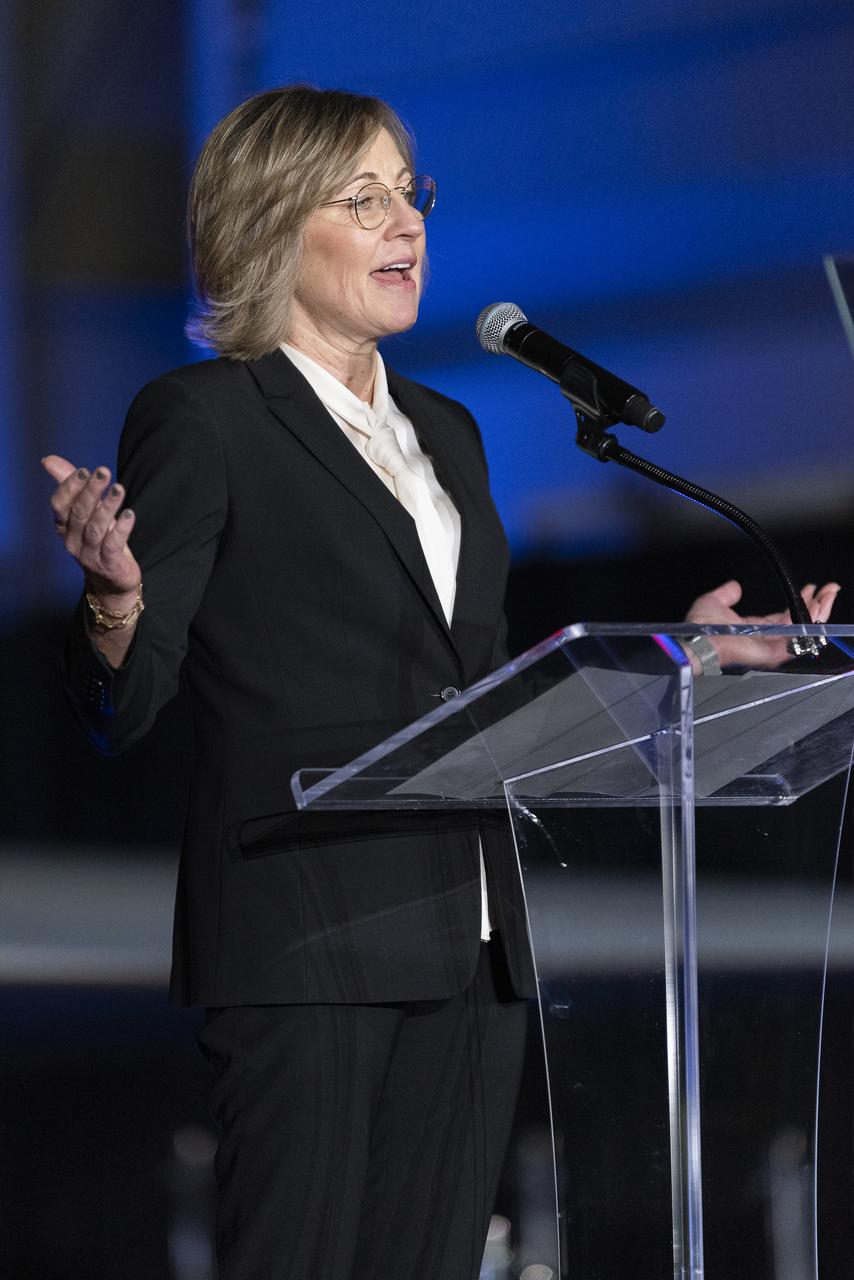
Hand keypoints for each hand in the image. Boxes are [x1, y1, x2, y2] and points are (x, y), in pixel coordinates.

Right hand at [42, 455, 140, 604]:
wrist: (112, 581)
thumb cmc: (99, 540)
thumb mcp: (86, 513)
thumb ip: (70, 486)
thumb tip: (49, 460)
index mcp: (64, 527)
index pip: (59, 505)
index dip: (69, 487)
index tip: (84, 470)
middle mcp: (73, 541)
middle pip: (79, 513)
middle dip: (91, 491)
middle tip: (103, 472)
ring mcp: (89, 555)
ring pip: (95, 528)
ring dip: (107, 507)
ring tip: (119, 489)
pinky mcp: (108, 565)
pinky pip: (112, 545)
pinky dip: (122, 529)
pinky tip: (130, 514)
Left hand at [685, 579, 840, 670]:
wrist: (698, 639)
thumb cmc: (701, 626)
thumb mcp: (714, 601)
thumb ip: (726, 594)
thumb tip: (734, 586)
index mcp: (755, 627)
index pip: (784, 615)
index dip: (799, 602)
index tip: (811, 589)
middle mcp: (766, 637)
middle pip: (798, 621)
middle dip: (816, 604)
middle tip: (829, 589)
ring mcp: (771, 646)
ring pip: (804, 629)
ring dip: (819, 612)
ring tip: (829, 595)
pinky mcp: (774, 652)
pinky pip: (799, 640)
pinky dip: (812, 624)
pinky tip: (820, 609)